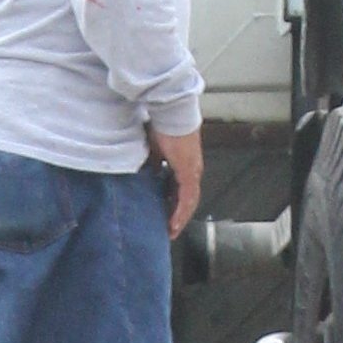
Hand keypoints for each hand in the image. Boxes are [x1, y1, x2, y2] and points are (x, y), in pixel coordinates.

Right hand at [149, 125, 202, 239]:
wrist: (171, 112)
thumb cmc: (163, 124)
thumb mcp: (154, 148)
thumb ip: (154, 161)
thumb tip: (149, 172)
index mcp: (185, 164)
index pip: (181, 189)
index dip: (174, 203)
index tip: (165, 215)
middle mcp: (192, 170)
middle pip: (187, 199)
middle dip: (178, 215)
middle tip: (169, 230)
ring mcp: (192, 171)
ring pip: (189, 201)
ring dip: (180, 217)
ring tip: (171, 231)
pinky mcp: (189, 172)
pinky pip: (187, 197)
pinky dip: (180, 211)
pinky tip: (174, 222)